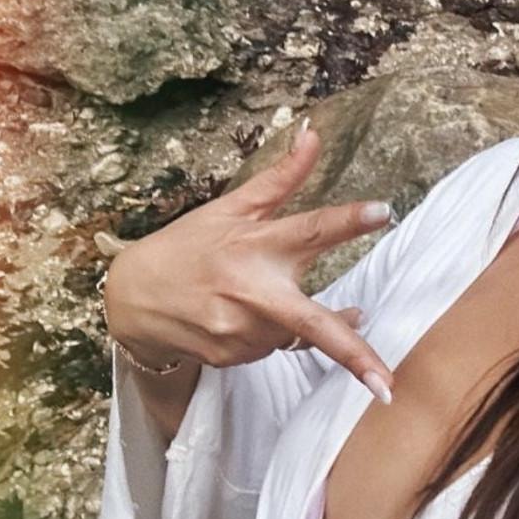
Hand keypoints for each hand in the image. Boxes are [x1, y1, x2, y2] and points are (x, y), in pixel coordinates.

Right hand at [103, 121, 394, 402]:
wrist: (131, 301)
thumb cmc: (188, 247)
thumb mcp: (231, 208)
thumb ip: (280, 178)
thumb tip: (313, 133)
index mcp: (255, 245)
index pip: (309, 229)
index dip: (347, 220)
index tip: (383, 211)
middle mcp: (252, 293)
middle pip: (312, 324)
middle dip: (355, 356)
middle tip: (388, 385)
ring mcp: (241, 333)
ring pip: (298, 333)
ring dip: (299, 319)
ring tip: (265, 295)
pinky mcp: (233, 358)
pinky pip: (274, 346)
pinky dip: (274, 332)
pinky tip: (246, 314)